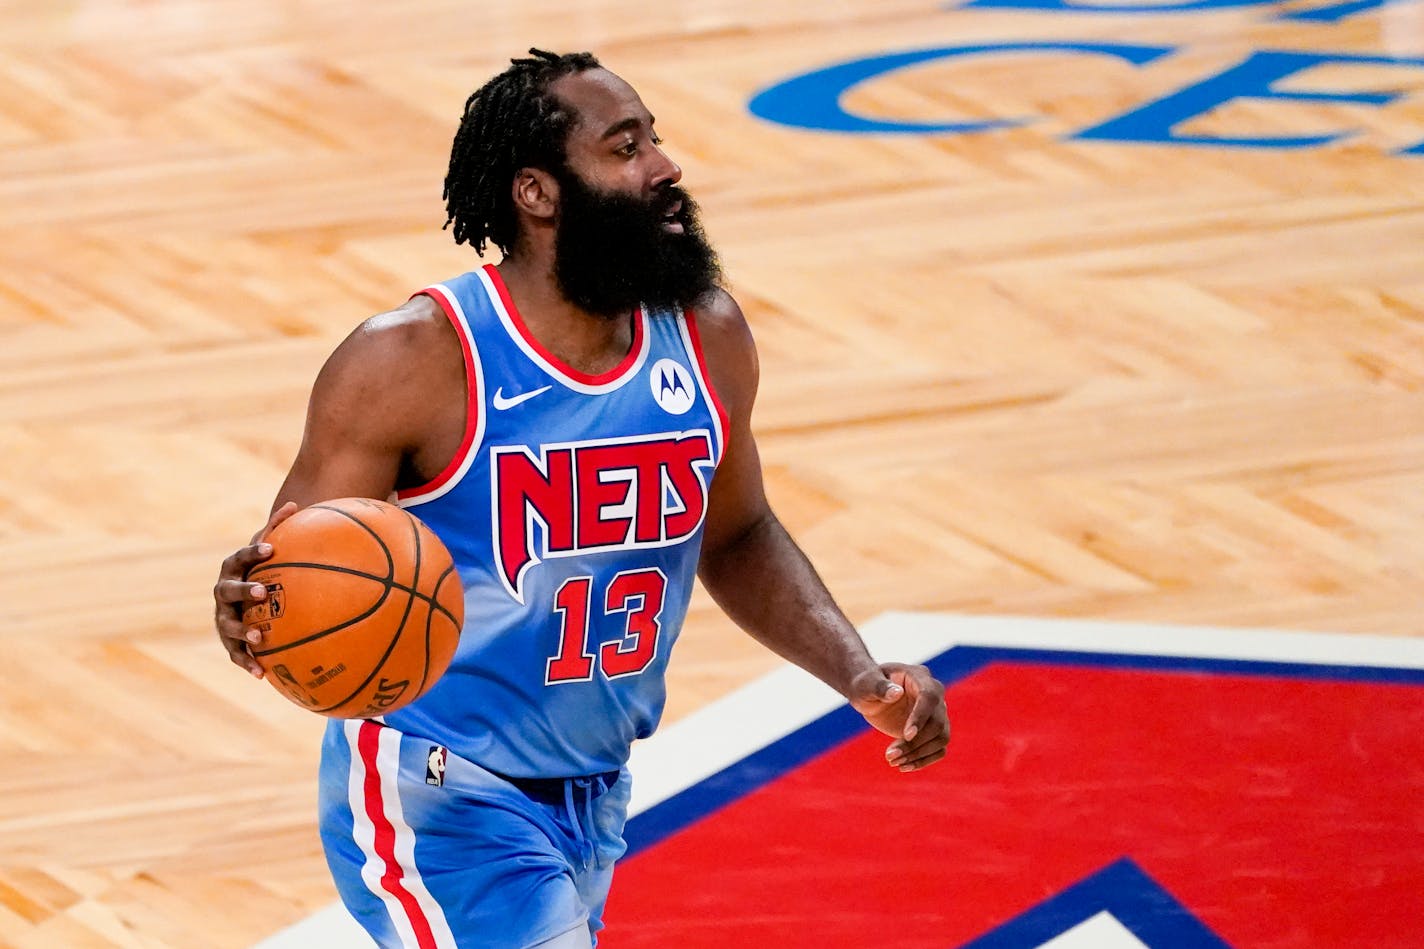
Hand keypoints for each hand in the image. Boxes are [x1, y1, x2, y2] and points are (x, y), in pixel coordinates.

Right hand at [212, 502, 297, 677]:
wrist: (244, 596)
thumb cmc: (262, 568)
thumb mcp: (268, 549)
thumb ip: (278, 528)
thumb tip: (294, 504)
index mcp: (233, 568)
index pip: (240, 557)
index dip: (254, 552)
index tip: (272, 548)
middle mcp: (223, 592)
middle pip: (228, 591)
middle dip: (244, 591)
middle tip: (263, 591)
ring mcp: (223, 617)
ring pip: (228, 625)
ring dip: (242, 630)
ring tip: (258, 636)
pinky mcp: (228, 640)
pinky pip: (236, 653)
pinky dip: (246, 663)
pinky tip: (261, 675)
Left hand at [849, 663, 948, 772]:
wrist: (869, 693)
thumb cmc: (865, 684)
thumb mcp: (866, 683)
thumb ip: (879, 686)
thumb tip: (896, 693)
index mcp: (919, 676)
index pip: (929, 697)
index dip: (921, 717)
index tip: (906, 735)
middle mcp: (934, 695)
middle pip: (937, 722)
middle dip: (915, 743)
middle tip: (889, 756)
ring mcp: (935, 713)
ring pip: (941, 738)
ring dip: (919, 754)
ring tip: (893, 762)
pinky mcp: (931, 730)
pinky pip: (938, 748)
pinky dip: (924, 760)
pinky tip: (904, 766)